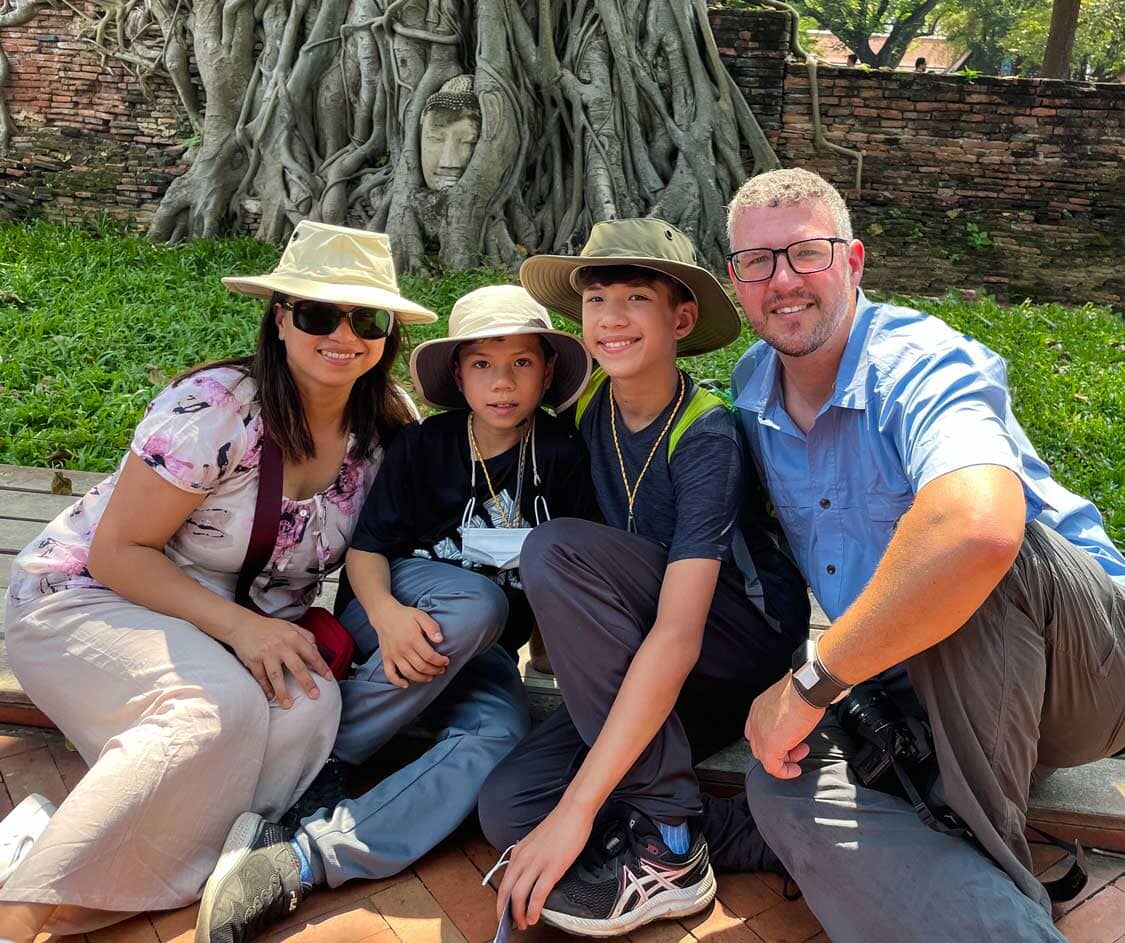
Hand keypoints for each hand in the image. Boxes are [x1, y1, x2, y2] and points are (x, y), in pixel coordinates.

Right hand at [230, 616, 331, 707]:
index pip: (312, 654)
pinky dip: (266, 688)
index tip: (329, 679)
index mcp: (293, 637)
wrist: (243, 624)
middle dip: (307, 683)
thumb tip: (317, 650)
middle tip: (315, 696)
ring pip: (276, 676)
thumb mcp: (290, 627)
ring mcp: (266, 653)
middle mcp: (281, 645)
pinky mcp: (253, 660)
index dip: (322, 667)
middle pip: (297, 667)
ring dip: (283, 692)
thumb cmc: (269, 628)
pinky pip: (261, 677)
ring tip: (288, 705)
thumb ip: (305, 636)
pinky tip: (271, 696)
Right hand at [374, 602, 448, 687]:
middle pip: (421, 666)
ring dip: (421, 678)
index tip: (446, 661)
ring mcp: (393, 655)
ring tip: (430, 677)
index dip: (440, 661)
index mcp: (413, 639)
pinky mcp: (386, 658)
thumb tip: (440, 640)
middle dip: (434, 670)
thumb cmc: (405, 615)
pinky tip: (406, 684)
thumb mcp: (421, 616)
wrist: (384, 615)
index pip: (430, 656)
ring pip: (408, 673)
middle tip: (441, 669)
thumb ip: (432, 627)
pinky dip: (397, 682)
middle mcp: (402, 649)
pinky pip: (390, 674)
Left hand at [496, 803, 593, 928]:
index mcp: (519, 852)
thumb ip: (530, 858)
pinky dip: (533, 909)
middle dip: (506, 912)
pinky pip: (538, 894)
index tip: (504, 913)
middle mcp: (523, 858)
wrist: (573, 811)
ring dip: (519, 914)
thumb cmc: (560, 826)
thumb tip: (529, 875)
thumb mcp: (537, 842)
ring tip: (524, 923)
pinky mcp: (552, 867)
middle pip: (506, 891)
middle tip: (512, 924)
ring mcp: (536, 863)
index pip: (503, 882)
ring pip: (518, 895)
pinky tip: (534, 917)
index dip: (501, 901)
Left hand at [745, 673, 823, 778]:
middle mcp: (755, 720)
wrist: (806, 689)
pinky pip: (773, 767)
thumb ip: (786, 714)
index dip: (772, 739)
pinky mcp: (769, 746)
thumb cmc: (803, 690)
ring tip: (801, 753)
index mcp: (758, 708)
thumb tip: (796, 722)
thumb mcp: (790, 702)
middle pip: (760, 745)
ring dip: (785, 760)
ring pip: (765, 757)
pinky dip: (784, 772)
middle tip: (798, 748)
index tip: (788, 741)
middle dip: (781, 750)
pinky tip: (795, 770)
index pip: (757, 731)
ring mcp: (760, 734)